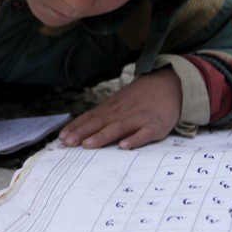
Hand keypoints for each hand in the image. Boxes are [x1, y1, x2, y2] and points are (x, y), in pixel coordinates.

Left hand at [59, 67, 181, 149]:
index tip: (61, 138)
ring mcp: (139, 118)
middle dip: (82, 133)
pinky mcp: (155, 125)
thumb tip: (83, 128)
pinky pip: (144, 133)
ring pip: (118, 127)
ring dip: (102, 136)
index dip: (76, 127)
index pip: (91, 117)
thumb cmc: (140, 99)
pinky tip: (124, 146)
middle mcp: (123, 112)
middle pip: (100, 123)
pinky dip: (134, 139)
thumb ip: (104, 115)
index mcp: (113, 108)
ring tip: (88, 145)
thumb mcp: (120, 103)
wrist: (169, 85)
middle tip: (68, 144)